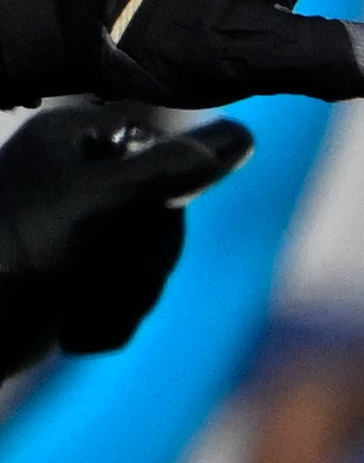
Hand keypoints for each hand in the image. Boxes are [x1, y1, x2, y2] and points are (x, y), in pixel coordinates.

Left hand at [0, 107, 243, 370]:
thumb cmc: (14, 256)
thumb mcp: (99, 206)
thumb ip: (169, 171)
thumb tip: (242, 135)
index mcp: (74, 140)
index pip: (173, 159)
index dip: (165, 207)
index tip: (126, 226)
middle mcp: (78, 177)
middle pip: (169, 220)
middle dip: (141, 267)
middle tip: (98, 274)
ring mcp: (78, 229)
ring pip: (154, 266)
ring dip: (125, 301)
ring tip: (77, 309)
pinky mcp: (76, 274)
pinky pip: (132, 297)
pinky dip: (111, 320)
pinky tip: (73, 327)